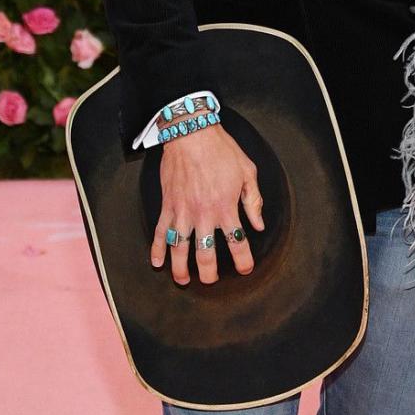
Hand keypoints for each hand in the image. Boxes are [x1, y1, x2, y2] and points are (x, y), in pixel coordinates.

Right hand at [150, 123, 264, 284]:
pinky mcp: (167, 205)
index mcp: (226, 208)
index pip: (237, 242)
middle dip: (209, 272)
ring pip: (179, 248)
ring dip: (180, 268)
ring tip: (183, 280)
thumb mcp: (247, 173)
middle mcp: (203, 214)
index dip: (243, 260)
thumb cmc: (221, 150)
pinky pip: (160, 231)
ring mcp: (183, 211)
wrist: (191, 134)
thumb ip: (253, 201)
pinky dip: (156, 248)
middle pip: (205, 253)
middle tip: (211, 280)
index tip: (245, 269)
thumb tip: (258, 224)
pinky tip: (156, 262)